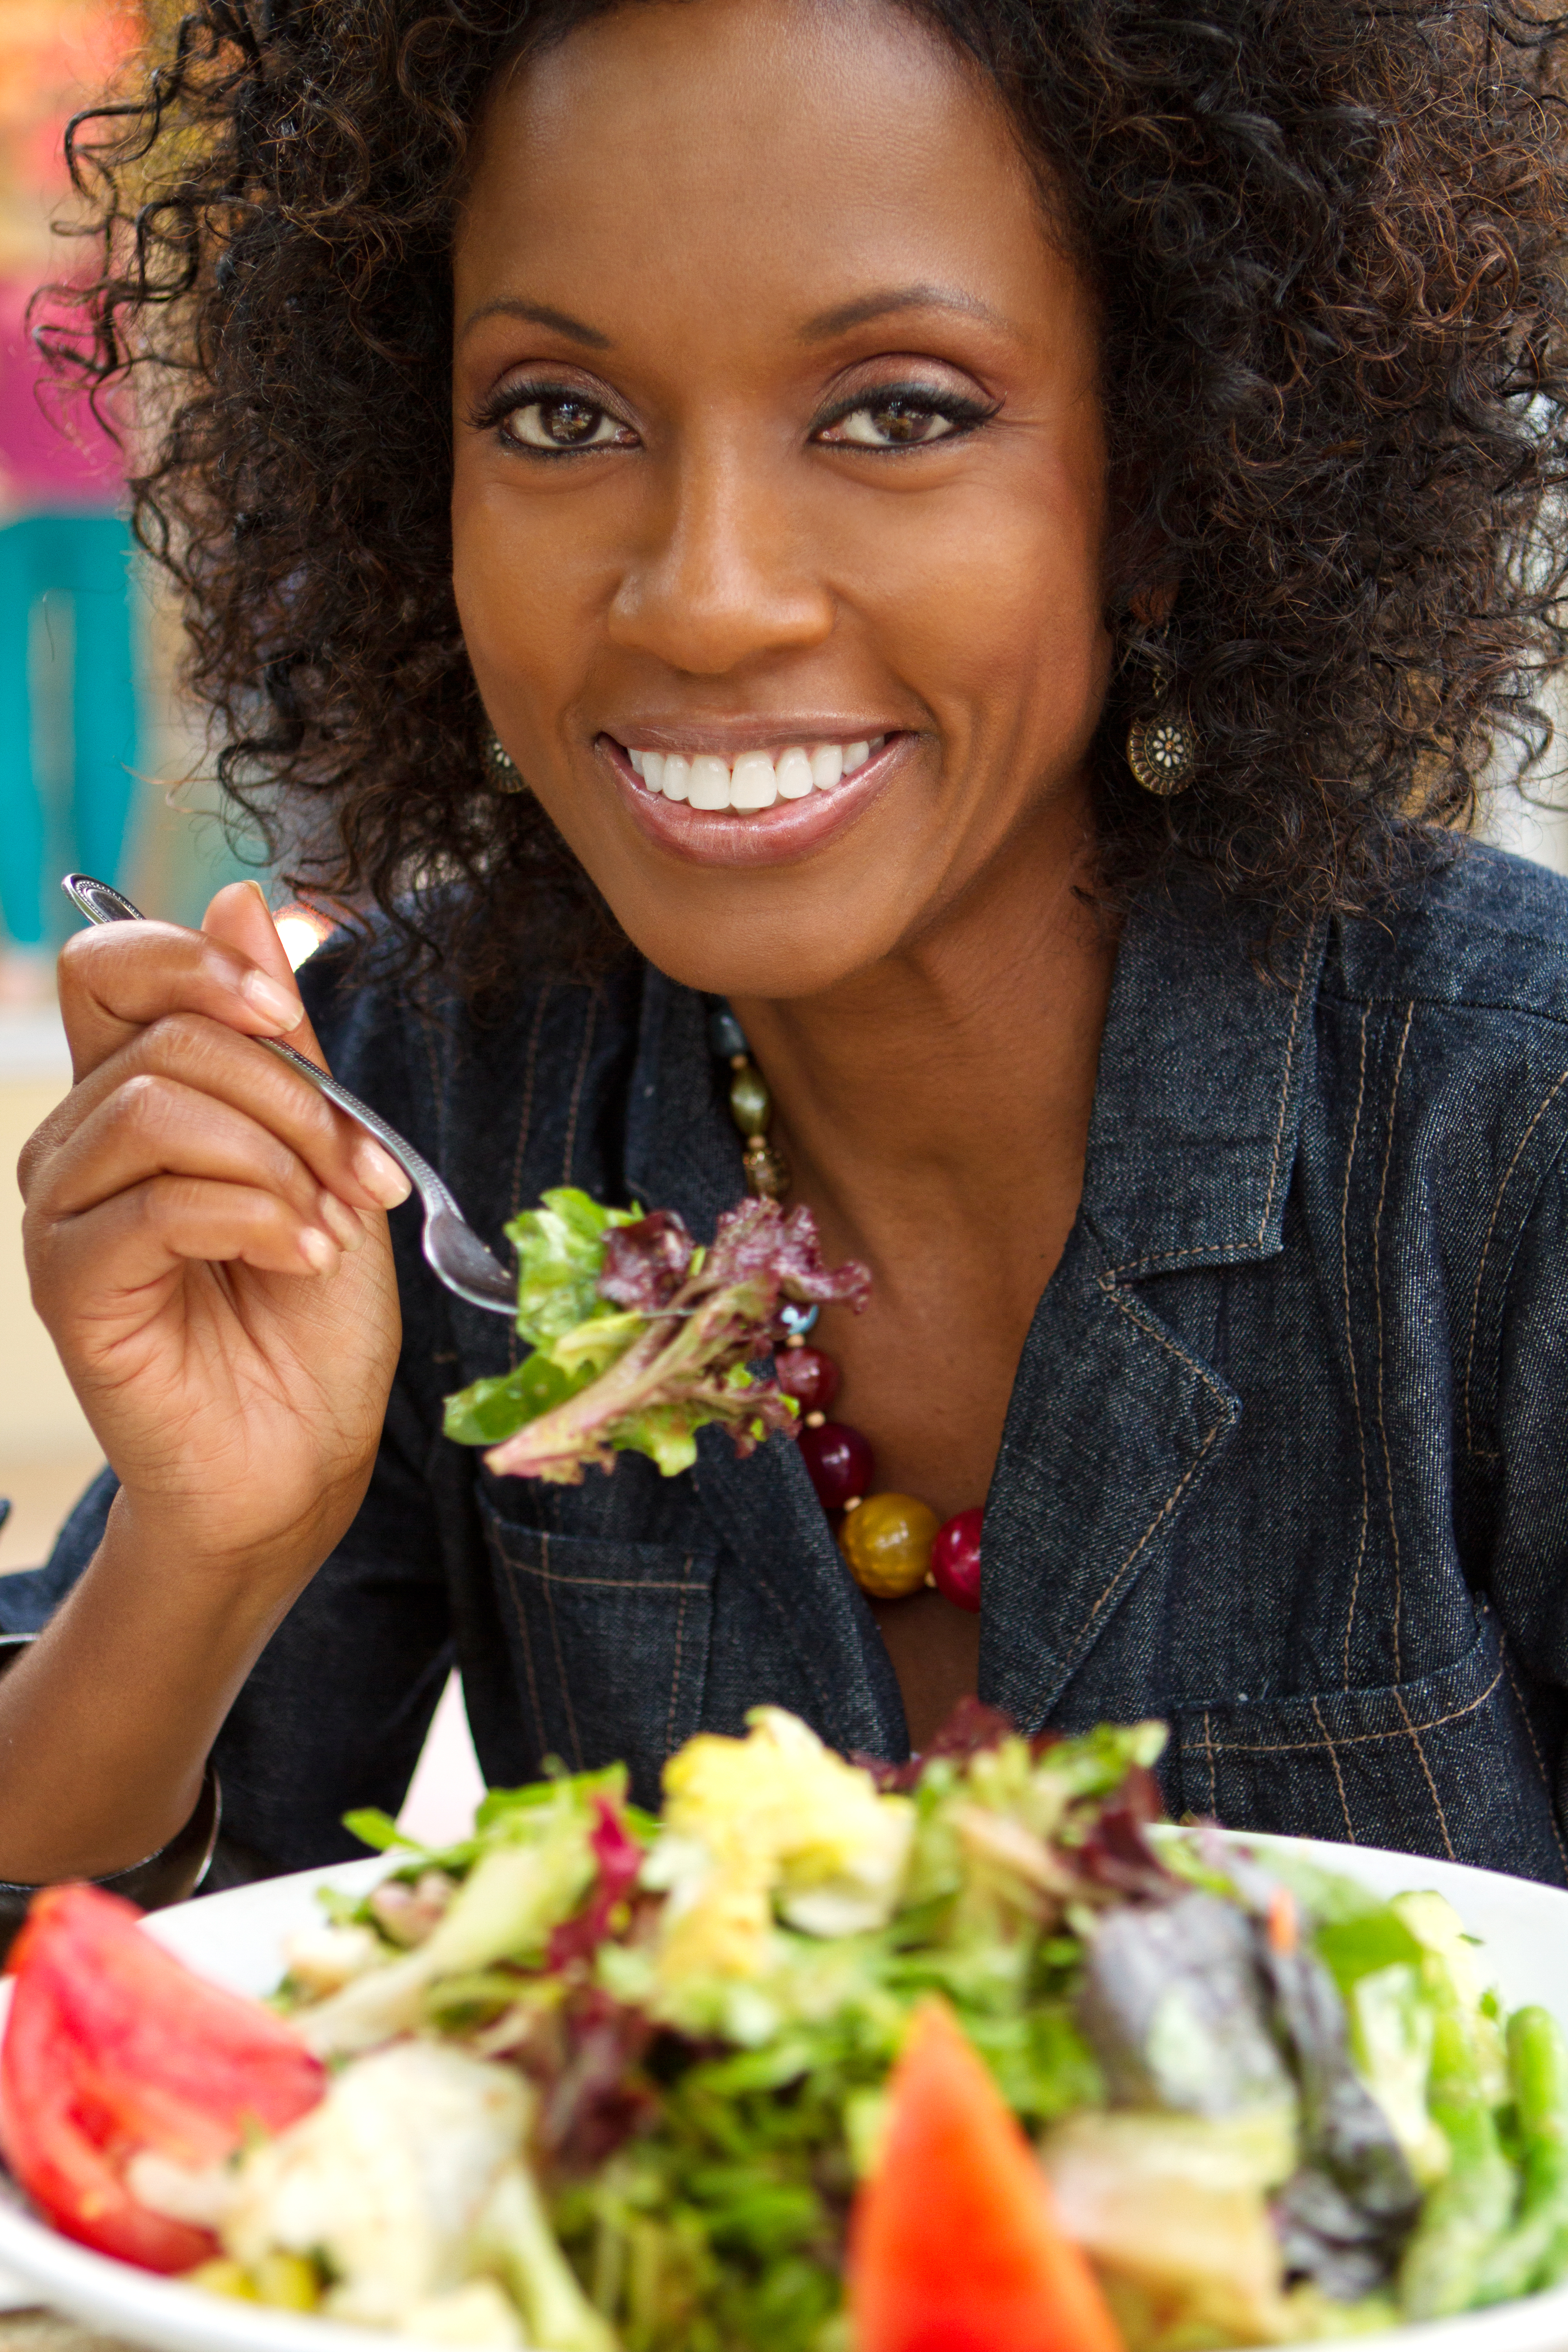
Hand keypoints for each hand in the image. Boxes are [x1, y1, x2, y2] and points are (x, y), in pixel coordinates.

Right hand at [18, 884, 408, 1591]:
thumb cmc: (312, 1313)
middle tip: (363, 1174)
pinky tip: (301, 1258)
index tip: (290, 1013)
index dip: (199, 961)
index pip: (113, 964)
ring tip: (329, 1231)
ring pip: (158, 1106)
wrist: (301, 1451)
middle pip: (162, 1033)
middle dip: (292, 1094)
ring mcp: (63, 1210)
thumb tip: (243, 895)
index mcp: (134, 1095)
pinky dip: (255, 1218)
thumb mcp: (325, 1155)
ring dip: (278, 1161)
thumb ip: (282, 1042)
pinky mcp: (70, 1281)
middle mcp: (81, 1141)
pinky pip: (158, 1199)